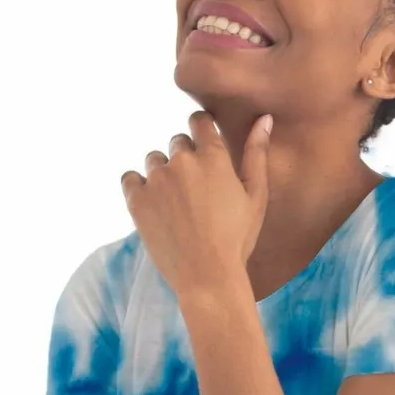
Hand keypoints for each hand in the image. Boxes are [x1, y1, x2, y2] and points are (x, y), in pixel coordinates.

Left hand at [120, 111, 272, 297]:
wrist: (207, 276)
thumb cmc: (237, 238)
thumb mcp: (256, 196)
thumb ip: (256, 153)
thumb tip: (263, 118)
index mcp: (213, 156)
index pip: (199, 121)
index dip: (202, 133)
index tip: (204, 151)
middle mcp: (182, 160)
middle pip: (177, 143)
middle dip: (185, 160)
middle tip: (195, 193)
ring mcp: (156, 179)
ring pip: (154, 160)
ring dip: (163, 174)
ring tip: (176, 204)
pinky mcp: (136, 199)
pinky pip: (131, 179)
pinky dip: (140, 188)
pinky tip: (155, 207)